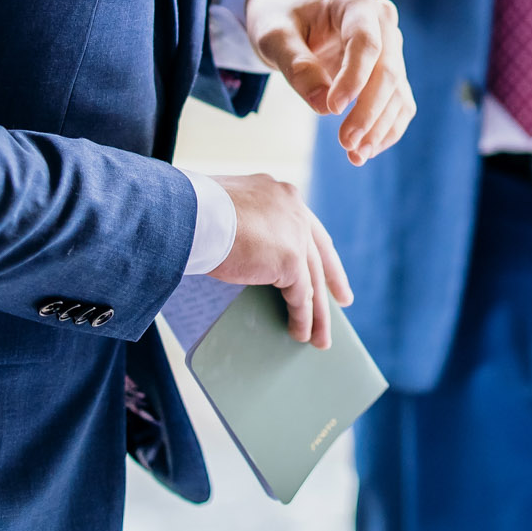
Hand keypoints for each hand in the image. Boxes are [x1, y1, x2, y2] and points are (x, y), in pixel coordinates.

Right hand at [208, 173, 350, 348]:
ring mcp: (294, 234)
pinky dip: (302, 318)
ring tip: (319, 337)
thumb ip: (249, 224)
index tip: (327, 265)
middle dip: (332, 280)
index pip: (307, 225)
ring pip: (313, 280)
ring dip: (318, 313)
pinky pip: (301, 296)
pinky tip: (300, 334)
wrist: (188, 213)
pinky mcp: (290, 260)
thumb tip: (250, 251)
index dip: (319, 248)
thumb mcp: (230, 210)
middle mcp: (294, 209)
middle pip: (319, 252)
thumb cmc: (194, 211)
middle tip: (343, 300)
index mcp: (280, 193)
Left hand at [244, 0, 416, 163]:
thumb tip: (324, 107)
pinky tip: (365, 151)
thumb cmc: (278, 18)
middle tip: (346, 142)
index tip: (332, 109)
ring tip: (355, 155)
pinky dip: (386, 129)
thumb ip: (296, 66)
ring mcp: (390, 45)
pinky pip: (399, 102)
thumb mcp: (273, 36)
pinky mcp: (389, 70)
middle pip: (387, 70)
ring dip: (380, 126)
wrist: (286, 14)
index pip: (366, 43)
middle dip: (369, 111)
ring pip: (397, 91)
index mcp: (356, 0)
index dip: (354, 79)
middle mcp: (382, 20)